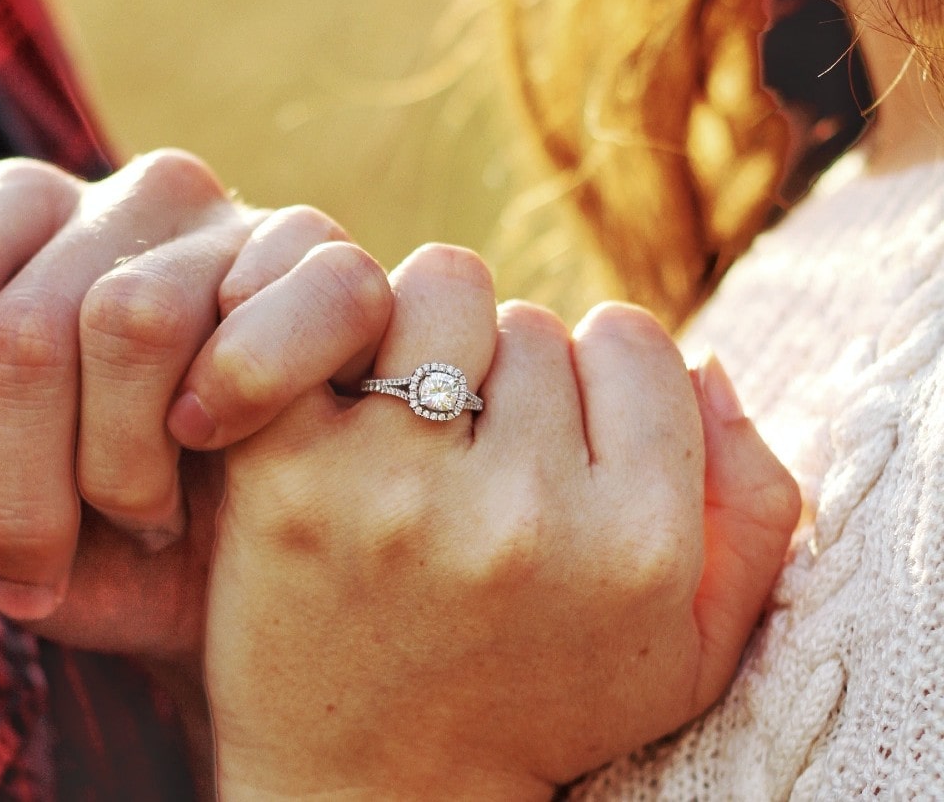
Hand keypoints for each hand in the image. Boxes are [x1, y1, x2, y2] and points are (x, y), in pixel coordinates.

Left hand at [0, 150, 391, 657]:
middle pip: (18, 325)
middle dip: (16, 489)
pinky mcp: (329, 263)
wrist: (233, 583)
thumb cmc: (90, 538)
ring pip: (129, 320)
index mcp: (17, 218)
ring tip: (139, 520)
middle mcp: (123, 193)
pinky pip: (279, 303)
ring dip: (122, 468)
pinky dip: (241, 396)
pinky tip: (221, 446)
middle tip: (35, 569)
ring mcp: (231, 219)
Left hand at [204, 245, 799, 798]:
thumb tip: (711, 363)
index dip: (598, 380)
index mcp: (637, 545)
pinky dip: (338, 340)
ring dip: (430, 339)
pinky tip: (339, 404)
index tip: (561, 434)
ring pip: (440, 294)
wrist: (375, 789)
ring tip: (412, 419)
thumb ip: (754, 508)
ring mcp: (399, 491)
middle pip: (531, 323)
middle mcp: (524, 514)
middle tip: (476, 451)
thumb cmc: (540, 707)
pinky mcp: (293, 477)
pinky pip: (332, 322)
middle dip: (509, 376)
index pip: (635, 343)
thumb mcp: (690, 650)